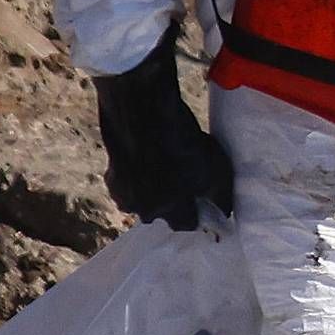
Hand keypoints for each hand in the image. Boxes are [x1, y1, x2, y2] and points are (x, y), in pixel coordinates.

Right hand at [91, 47, 232, 231]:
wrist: (142, 110)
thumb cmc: (182, 142)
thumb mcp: (216, 170)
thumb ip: (220, 196)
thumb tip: (224, 212)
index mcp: (169, 210)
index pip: (185, 224)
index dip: (195, 211)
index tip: (199, 198)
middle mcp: (142, 208)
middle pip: (159, 212)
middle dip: (169, 201)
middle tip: (179, 178)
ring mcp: (122, 190)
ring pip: (140, 198)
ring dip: (149, 189)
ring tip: (160, 166)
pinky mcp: (110, 171)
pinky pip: (126, 181)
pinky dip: (134, 173)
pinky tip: (143, 157)